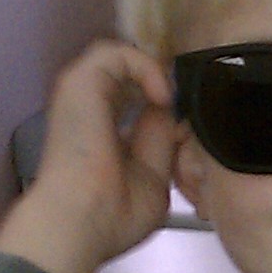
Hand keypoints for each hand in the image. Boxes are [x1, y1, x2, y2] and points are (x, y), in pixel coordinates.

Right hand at [0, 41, 175, 272]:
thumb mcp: (154, 177)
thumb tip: (172, 111)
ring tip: (169, 98)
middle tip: (184, 98)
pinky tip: (160, 96)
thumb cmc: (116, 213)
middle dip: (162, 77)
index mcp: (106, 131)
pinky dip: (144, 66)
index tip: (192, 111)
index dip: (167, 97)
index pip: (136, 98)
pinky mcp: (79, 81)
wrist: (84, 220)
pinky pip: (116, 52)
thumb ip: (161, 141)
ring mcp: (83, 93)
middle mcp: (92, 108)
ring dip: (152, 69)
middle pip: (127, 73)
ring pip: (118, 56)